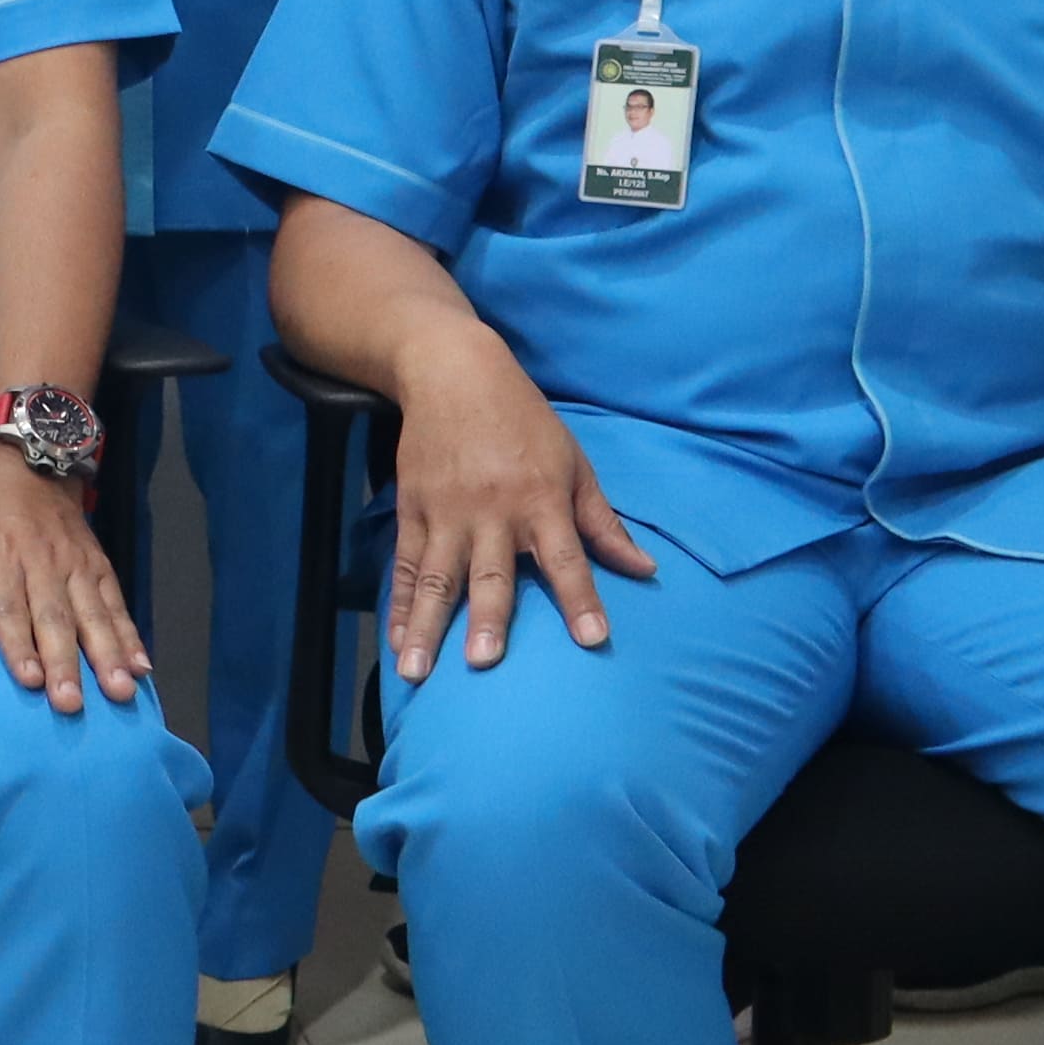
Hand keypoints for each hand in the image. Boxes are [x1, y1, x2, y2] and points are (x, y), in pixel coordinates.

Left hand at [0, 449, 149, 710]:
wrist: (28, 463)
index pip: (8, 607)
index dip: (18, 645)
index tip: (29, 682)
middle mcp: (41, 561)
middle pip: (54, 617)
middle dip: (65, 663)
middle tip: (71, 705)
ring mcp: (75, 564)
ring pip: (93, 613)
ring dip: (108, 654)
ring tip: (119, 691)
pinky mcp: (98, 565)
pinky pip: (116, 603)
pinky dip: (131, 635)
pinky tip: (142, 667)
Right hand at [386, 358, 647, 676]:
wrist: (453, 373)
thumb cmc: (524, 421)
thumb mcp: (574, 464)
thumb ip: (603, 524)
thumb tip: (646, 570)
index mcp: (542, 500)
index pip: (567, 559)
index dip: (581, 599)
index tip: (594, 639)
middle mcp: (494, 511)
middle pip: (491, 573)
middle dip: (487, 618)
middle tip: (483, 662)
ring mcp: (448, 512)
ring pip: (437, 578)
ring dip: (426, 626)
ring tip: (416, 671)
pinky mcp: (413, 510)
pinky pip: (405, 565)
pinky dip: (399, 604)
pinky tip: (397, 638)